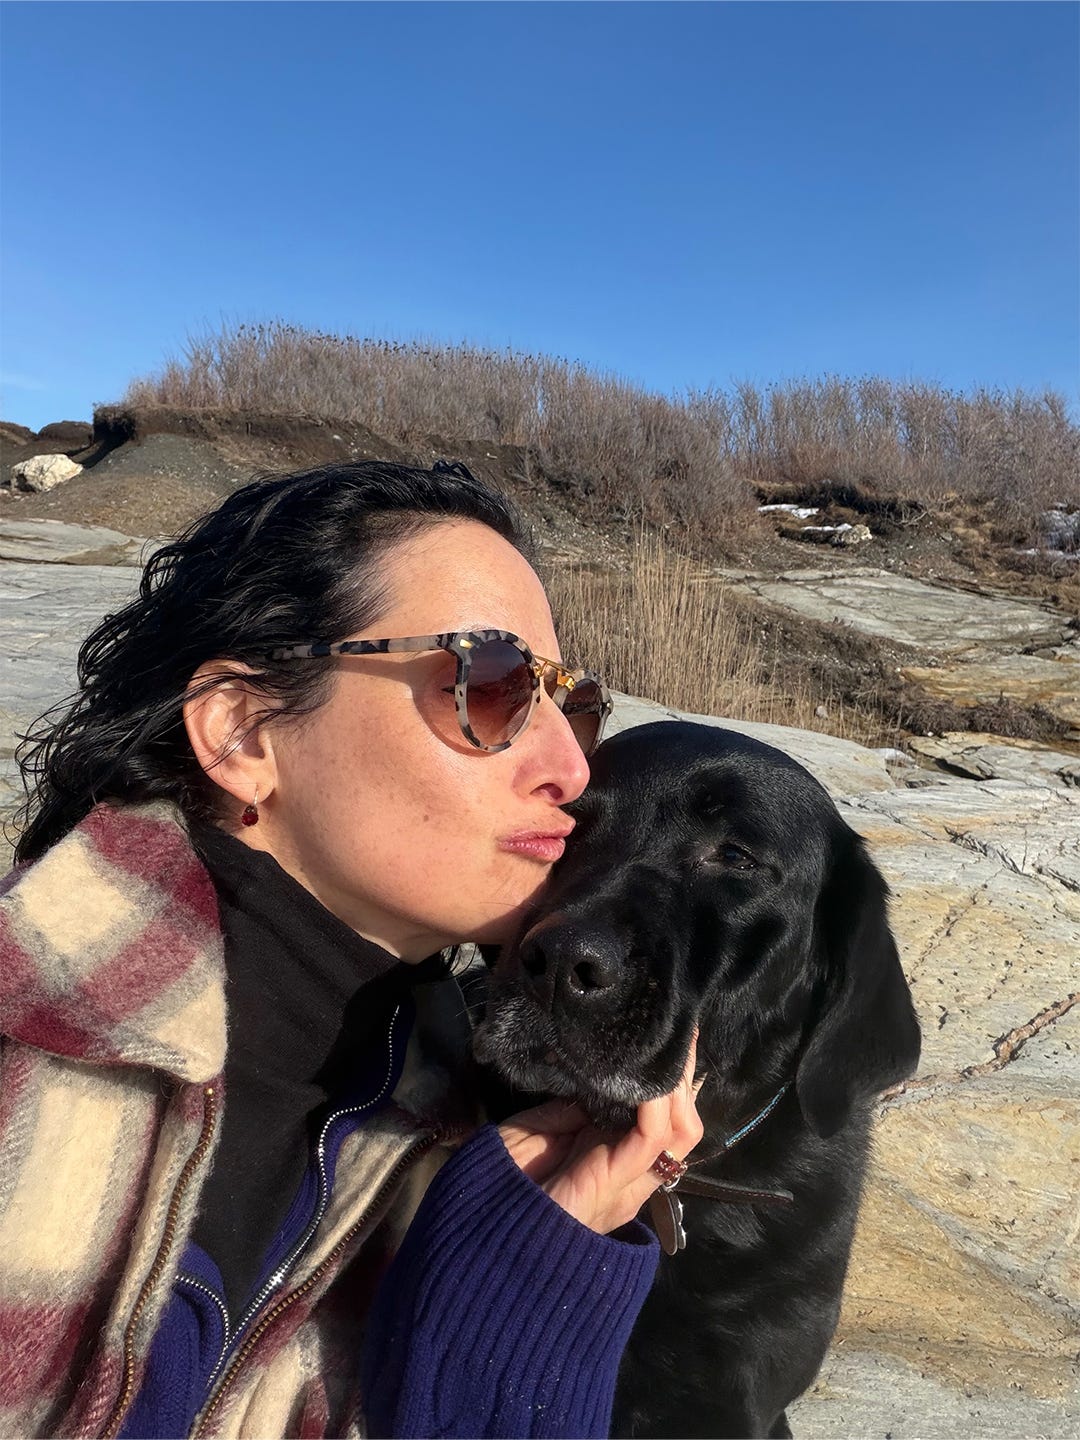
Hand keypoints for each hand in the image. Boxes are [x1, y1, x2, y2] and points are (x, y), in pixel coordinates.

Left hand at [497, 1032, 703, 1234]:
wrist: (477, 1243)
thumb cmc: (496, 1187)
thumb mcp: (536, 1134)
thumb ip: (570, 1113)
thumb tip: (597, 1086)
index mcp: (611, 1167)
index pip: (661, 1126)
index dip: (669, 1088)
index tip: (665, 1046)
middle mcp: (629, 1178)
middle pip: (680, 1128)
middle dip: (682, 1081)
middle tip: (679, 1039)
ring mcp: (626, 1184)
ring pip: (678, 1133)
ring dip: (676, 1088)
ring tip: (668, 1051)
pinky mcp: (612, 1183)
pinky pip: (649, 1140)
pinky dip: (655, 1105)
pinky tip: (649, 1078)